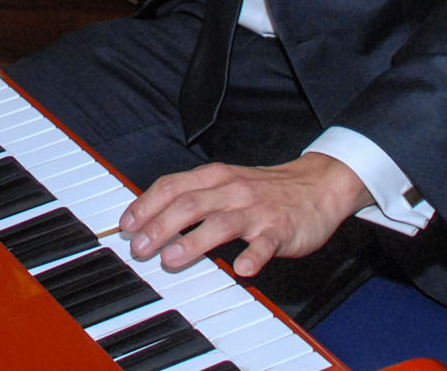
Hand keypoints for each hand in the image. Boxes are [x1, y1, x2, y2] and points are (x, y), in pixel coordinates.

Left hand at [119, 153, 372, 277]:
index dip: (146, 204)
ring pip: (221, 223)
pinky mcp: (280, 230)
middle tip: (138, 248)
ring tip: (171, 259)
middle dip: (159, 226)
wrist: (320, 184)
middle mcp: (233, 190)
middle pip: (190, 204)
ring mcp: (257, 210)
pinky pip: (265, 244)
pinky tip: (242, 270)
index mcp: (216, 177)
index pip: (173, 185)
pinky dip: (253, 256)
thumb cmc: (266, 189)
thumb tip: (153, 215)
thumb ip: (195, 195)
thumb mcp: (227, 182)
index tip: (126, 224)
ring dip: (193, 242)